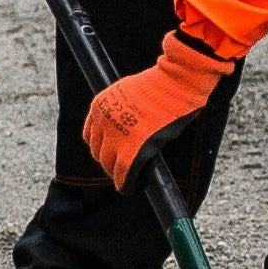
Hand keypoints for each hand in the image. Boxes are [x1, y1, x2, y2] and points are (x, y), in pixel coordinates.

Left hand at [82, 31, 228, 191]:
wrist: (175, 82)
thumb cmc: (161, 83)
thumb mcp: (129, 90)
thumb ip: (121, 109)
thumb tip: (127, 127)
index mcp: (100, 105)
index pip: (91, 135)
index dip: (102, 146)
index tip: (110, 152)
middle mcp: (103, 122)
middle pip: (98, 152)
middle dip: (109, 161)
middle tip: (120, 167)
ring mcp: (116, 137)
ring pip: (109, 164)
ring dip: (116, 173)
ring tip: (126, 178)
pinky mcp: (133, 149)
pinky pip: (123, 173)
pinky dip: (125, 183)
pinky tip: (131, 187)